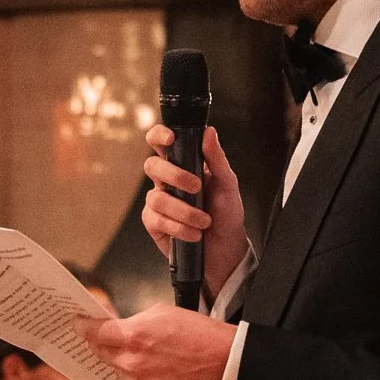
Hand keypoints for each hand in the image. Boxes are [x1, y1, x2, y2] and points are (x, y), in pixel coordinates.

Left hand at [77, 305, 236, 379]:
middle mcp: (131, 364)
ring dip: (123, 364)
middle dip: (103, 345)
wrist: (223, 363)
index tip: (79, 325)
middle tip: (105, 339)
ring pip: (118, 373)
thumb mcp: (161, 313)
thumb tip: (116, 328)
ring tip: (143, 357)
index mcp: (132, 336)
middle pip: (102, 354)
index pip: (95, 333)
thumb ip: (133, 322)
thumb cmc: (197, 334)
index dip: (85, 327)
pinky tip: (154, 372)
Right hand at [139, 125, 246, 299]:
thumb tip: (209, 132)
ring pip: (156, 197)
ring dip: (184, 211)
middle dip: (174, 176)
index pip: (162, 142)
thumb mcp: (228, 184)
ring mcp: (158, 202)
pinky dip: (179, 228)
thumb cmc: (226, 213)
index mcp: (183, 164)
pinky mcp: (154, 224)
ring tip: (204, 221)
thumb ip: (217, 158)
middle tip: (197, 187)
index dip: (159, 135)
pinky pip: (157, 220)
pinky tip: (194, 233)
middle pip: (152, 166)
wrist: (226, 248)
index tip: (170, 138)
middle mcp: (166, 180)